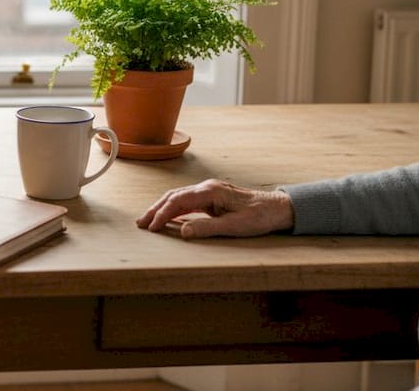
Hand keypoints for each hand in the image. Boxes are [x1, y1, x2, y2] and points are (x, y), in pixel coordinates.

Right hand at [136, 179, 294, 238]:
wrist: (278, 208)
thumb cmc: (260, 217)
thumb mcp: (235, 226)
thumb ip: (207, 228)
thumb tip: (183, 232)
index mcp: (210, 191)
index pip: (178, 201)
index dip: (162, 215)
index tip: (152, 227)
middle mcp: (207, 187)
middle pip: (173, 196)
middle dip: (155, 209)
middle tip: (140, 223)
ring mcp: (209, 191)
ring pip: (178, 197)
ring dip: (162, 208)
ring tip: (148, 220)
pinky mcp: (212, 197)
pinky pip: (187, 201)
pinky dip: (173, 208)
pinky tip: (168, 217)